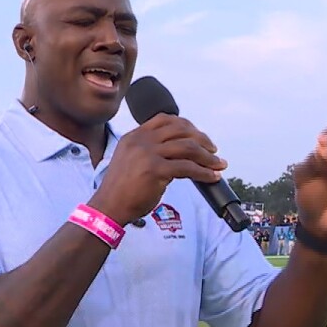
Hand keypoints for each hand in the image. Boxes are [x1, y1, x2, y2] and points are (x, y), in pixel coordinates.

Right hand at [87, 113, 225, 225]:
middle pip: (181, 130)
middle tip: (213, 151)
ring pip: (188, 147)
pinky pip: (187, 167)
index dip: (186, 126)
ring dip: (208, 156)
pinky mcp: (155, 170)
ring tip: (218, 164)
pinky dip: (204, 172)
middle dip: (202, 139)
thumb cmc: (121, 190)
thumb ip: (148, 151)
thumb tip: (179, 152)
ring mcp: (148, 154)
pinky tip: (211, 177)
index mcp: (134, 136)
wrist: (108, 207)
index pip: (165, 120)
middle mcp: (141, 141)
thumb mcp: (130, 160)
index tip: (199, 137)